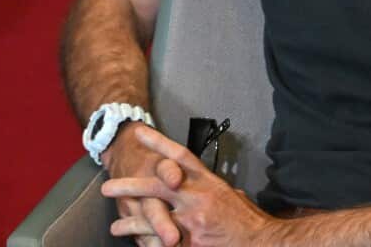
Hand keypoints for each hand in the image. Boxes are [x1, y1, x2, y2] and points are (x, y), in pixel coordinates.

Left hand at [102, 126, 278, 246]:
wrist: (261, 243)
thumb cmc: (249, 222)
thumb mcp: (233, 197)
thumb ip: (215, 192)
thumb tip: (209, 192)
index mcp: (209, 183)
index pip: (180, 157)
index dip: (158, 144)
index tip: (140, 134)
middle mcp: (197, 198)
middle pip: (157, 185)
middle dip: (130, 185)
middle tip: (109, 186)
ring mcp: (192, 222)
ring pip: (153, 218)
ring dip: (131, 222)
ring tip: (116, 226)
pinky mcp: (190, 244)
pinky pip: (162, 244)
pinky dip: (148, 244)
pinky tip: (137, 246)